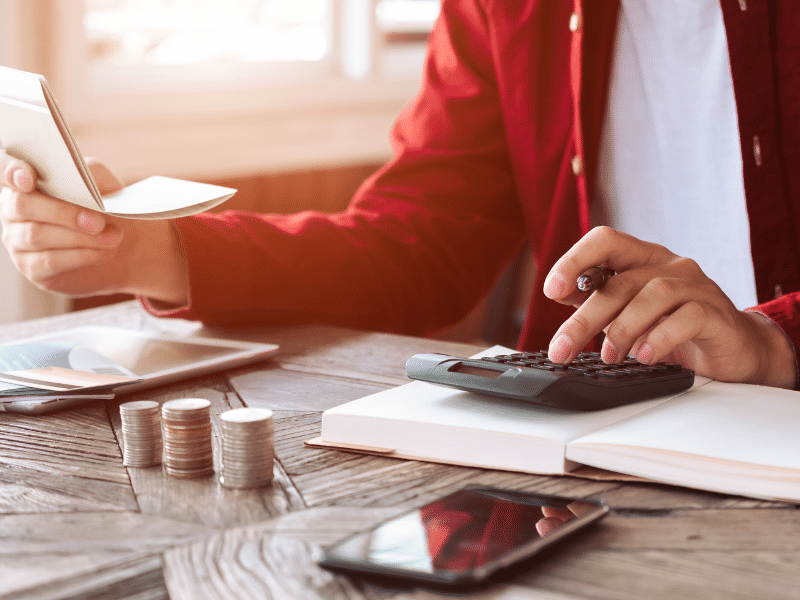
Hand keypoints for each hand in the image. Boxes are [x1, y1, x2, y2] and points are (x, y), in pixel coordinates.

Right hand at [0, 152, 187, 304]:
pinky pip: (49, 260)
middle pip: (22, 205)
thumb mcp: (105, 186)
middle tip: (98, 222)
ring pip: (37, 235)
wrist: (126, 248)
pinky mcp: (31, 268)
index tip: (29, 180)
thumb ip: (90, 174)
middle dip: (63, 213)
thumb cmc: (107, 210)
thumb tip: (78, 180)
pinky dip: (81, 255)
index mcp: (27, 181)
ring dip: (80, 237)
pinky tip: (103, 253)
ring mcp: (18, 240)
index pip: (6, 169)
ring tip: (112, 238)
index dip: (12, 171)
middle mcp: (13, 210)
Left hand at [542, 226, 796, 387]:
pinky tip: (645, 356)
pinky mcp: (716, 312)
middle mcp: (668, 265)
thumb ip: (598, 301)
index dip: (575, 260)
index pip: (604, 241)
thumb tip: (560, 295)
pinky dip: (661, 337)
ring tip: (609, 357)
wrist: (733, 352)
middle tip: (562, 349)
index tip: (552, 290)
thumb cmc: (674, 329)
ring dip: (623, 329)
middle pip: (620, 282)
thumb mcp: (628, 313)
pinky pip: (687, 317)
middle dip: (585, 319)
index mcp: (641, 259)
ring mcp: (695, 286)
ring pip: (652, 295)